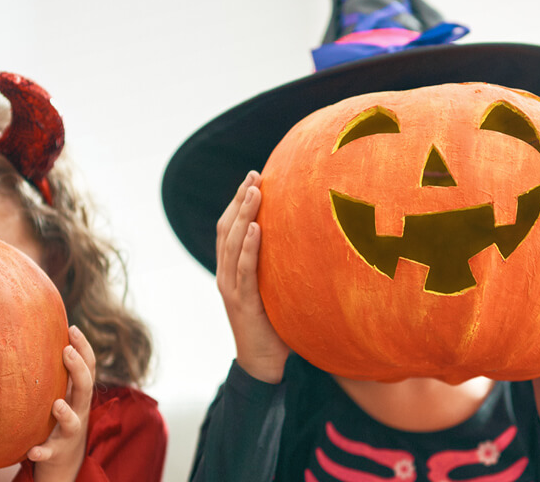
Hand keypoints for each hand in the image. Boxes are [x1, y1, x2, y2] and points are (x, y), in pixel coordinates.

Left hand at [29, 326, 94, 481]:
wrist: (67, 461)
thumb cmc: (63, 419)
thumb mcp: (67, 394)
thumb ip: (62, 373)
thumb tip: (46, 337)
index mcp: (80, 394)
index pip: (88, 367)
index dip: (84, 347)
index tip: (72, 328)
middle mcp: (79, 410)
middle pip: (85, 388)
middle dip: (78, 369)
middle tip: (67, 351)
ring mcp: (69, 432)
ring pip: (73, 422)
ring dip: (66, 414)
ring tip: (56, 405)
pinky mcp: (56, 452)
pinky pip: (50, 452)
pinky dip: (43, 451)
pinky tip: (33, 451)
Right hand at [217, 171, 289, 383]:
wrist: (264, 365)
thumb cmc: (276, 325)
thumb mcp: (278, 290)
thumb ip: (284, 267)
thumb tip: (312, 240)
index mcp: (233, 270)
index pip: (230, 228)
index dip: (239, 203)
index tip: (254, 178)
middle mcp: (227, 275)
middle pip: (227, 229)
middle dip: (239, 200)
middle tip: (254, 175)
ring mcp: (231, 289)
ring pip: (232, 244)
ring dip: (243, 215)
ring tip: (254, 191)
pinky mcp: (242, 303)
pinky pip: (244, 271)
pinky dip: (248, 248)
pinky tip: (256, 229)